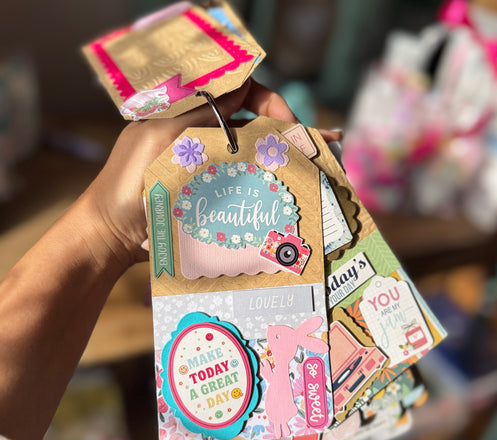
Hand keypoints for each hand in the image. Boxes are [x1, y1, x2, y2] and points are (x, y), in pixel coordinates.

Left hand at [79, 80, 300, 268]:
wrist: (113, 236)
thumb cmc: (127, 184)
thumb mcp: (161, 138)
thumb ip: (201, 112)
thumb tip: (243, 84)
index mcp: (188, 115)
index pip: (238, 94)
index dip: (267, 103)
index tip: (288, 123)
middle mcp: (203, 138)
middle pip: (253, 126)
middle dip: (290, 133)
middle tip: (322, 147)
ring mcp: (208, 168)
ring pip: (254, 156)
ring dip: (287, 159)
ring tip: (323, 168)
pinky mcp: (211, 195)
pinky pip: (245, 183)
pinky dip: (270, 184)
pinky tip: (295, 189)